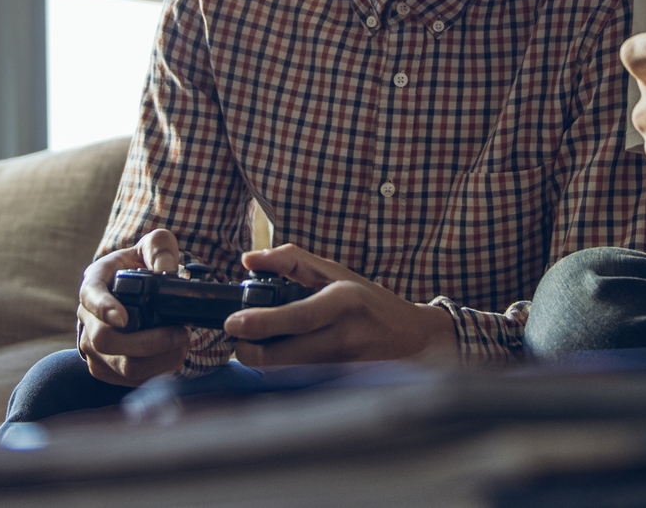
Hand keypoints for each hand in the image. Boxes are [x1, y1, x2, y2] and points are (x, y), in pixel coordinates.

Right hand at [75, 229, 190, 386]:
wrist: (134, 291)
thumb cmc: (142, 265)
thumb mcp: (153, 244)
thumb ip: (160, 247)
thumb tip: (166, 271)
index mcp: (95, 282)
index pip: (91, 296)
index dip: (104, 309)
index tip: (124, 318)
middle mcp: (87, 317)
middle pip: (105, 340)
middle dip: (149, 342)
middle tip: (181, 332)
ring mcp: (93, 347)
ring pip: (121, 366)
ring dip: (159, 360)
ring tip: (183, 343)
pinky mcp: (106, 368)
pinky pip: (129, 380)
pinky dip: (157, 372)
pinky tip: (174, 355)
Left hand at [225, 244, 456, 366]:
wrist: (412, 337)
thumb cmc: (369, 302)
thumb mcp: (336, 272)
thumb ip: (292, 261)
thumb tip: (248, 260)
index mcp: (342, 301)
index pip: (296, 318)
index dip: (260, 323)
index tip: (233, 323)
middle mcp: (345, 336)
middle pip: (284, 356)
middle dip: (250, 351)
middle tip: (239, 340)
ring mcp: (345, 366)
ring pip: (287, 374)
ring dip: (265, 362)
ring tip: (261, 345)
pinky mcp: (342, 385)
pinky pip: (301, 383)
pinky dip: (284, 373)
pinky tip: (285, 360)